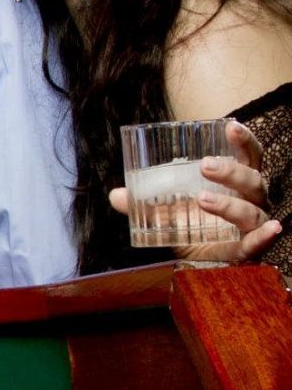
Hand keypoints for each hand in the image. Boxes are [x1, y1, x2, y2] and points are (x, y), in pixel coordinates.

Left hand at [108, 120, 281, 261]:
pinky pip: (260, 242)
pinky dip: (266, 236)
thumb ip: (143, 203)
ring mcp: (253, 223)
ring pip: (251, 210)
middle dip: (230, 171)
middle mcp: (251, 200)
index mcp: (236, 183)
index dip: (243, 141)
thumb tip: (116, 195)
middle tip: (205, 165)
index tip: (231, 126)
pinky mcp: (249, 248)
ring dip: (229, 203)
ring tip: (203, 199)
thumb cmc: (190, 226)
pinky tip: (273, 229)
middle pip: (252, 180)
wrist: (198, 263)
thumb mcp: (165, 211)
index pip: (248, 157)